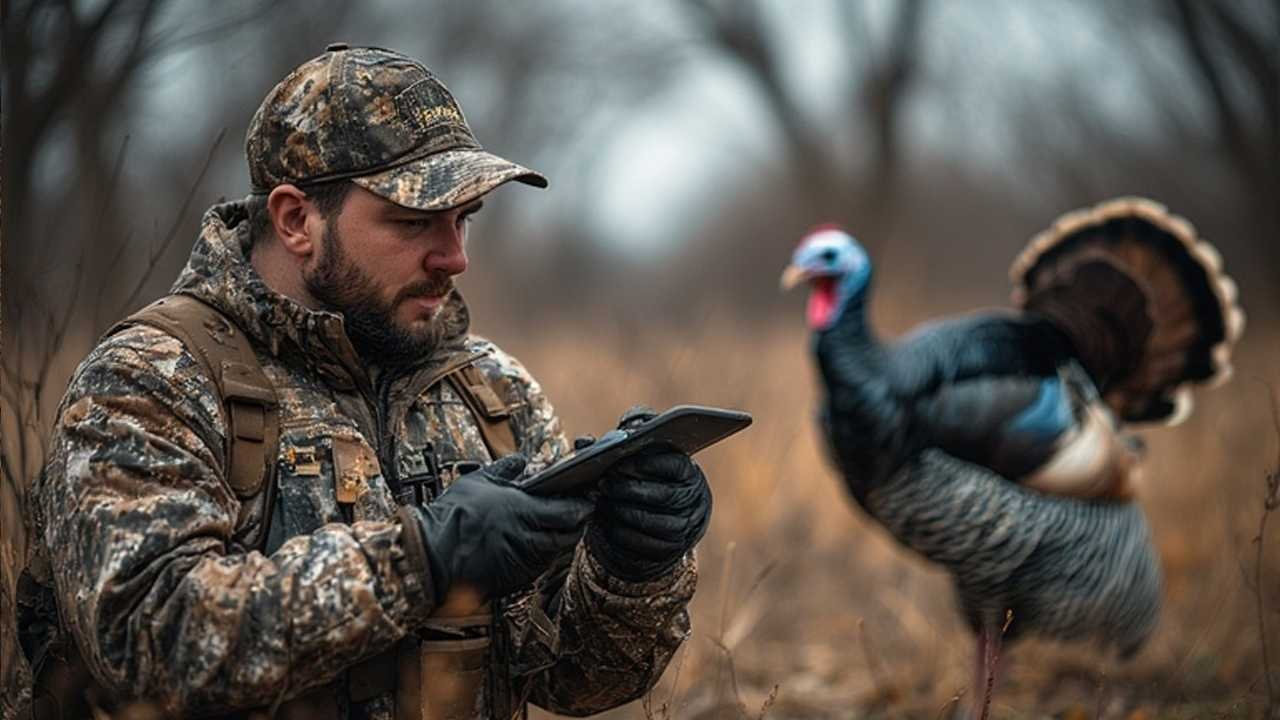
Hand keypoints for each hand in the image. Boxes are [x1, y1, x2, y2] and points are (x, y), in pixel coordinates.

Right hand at [408, 455, 593, 603]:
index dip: (582, 507)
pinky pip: (539, 568)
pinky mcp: (516, 580)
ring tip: (555, 530)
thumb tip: (520, 459)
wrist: (433, 554)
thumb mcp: (479, 481)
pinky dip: (542, 557)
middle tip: (577, 517)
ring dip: (560, 541)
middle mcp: (530, 538)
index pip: (570, 512)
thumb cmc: (453, 517)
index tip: (585, 502)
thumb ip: (505, 470)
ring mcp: (524, 562)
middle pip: (569, 535)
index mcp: (524, 511)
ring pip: (556, 552)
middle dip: (577, 526)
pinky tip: (534, 547)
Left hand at [589, 449, 711, 581]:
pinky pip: (644, 543)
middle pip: (662, 495)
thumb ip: (615, 447)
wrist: (667, 514)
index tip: (618, 464)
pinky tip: (606, 521)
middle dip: (628, 489)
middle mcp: (692, 500)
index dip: (645, 464)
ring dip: (622, 511)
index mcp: (688, 473)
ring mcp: (683, 526)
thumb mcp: (638, 459)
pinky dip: (621, 532)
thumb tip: (584, 443)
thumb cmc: (647, 478)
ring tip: (601, 502)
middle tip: (603, 484)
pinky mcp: (670, 549)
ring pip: (651, 521)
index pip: (674, 465)